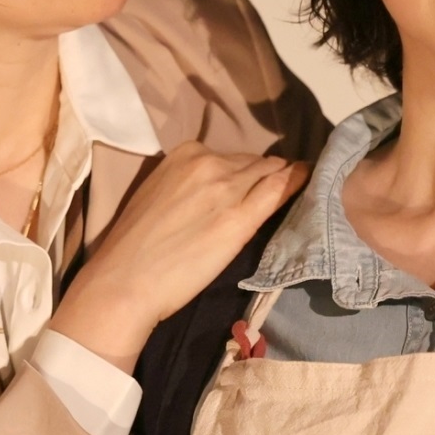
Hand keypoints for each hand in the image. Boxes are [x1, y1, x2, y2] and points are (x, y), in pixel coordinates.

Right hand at [50, 143, 308, 373]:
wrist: (124, 281)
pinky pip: (278, 191)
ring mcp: (226, 188)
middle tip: (281, 187)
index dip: (245, 171)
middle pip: (253, 163)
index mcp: (184, 154)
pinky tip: (310, 180)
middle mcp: (208, 162)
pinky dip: (297, 183)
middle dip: (266, 174)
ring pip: (269, 173)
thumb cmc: (133, 247)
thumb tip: (213, 191)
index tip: (254, 182)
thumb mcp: (157, 196)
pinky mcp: (239, 219)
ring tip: (302, 184)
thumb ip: (187, 185)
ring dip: (283, 179)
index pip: (230, 156)